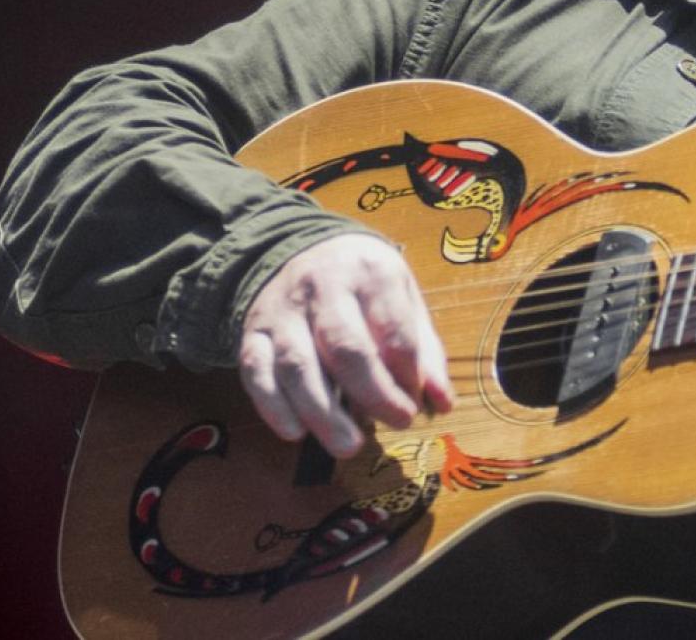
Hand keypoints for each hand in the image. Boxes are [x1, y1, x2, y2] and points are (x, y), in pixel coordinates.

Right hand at [237, 232, 453, 457]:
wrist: (304, 249)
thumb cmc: (365, 284)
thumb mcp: (404, 298)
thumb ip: (425, 350)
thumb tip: (443, 403)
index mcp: (371, 273)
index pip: (393, 330)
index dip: (408, 373)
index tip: (416, 402)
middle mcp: (322, 287)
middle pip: (345, 347)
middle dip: (373, 393)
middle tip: (397, 423)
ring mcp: (282, 311)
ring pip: (298, 364)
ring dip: (323, 412)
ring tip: (348, 446)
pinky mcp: (252, 333)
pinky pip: (256, 372)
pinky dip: (274, 407)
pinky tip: (296, 433)